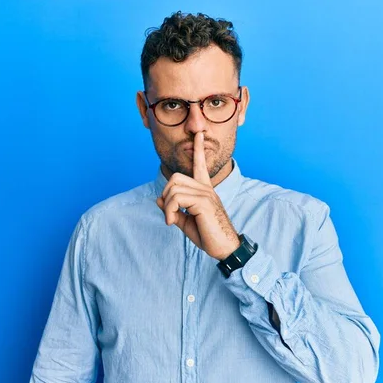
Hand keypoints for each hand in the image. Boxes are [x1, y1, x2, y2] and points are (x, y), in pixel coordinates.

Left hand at [156, 132, 239, 259]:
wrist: (224, 248)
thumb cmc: (207, 235)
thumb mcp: (186, 222)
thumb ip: (173, 210)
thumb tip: (158, 200)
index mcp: (204, 190)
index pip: (200, 165)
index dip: (198, 149)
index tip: (198, 134)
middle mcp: (206, 188)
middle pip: (175, 178)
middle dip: (166, 195)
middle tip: (169, 214)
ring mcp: (206, 193)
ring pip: (173, 188)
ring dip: (166, 206)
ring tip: (171, 220)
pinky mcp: (203, 202)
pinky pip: (176, 199)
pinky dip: (169, 211)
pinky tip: (172, 221)